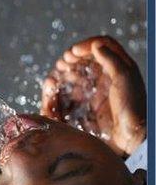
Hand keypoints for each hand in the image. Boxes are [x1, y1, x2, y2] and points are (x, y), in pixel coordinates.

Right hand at [41, 36, 145, 155]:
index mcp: (114, 70)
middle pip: (80, 63)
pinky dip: (53, 96)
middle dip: (68, 62)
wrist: (130, 140)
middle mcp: (102, 81)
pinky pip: (63, 101)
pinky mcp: (82, 112)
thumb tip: (95, 45)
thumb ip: (111, 58)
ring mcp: (90, 97)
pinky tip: (50, 92)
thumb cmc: (133, 108)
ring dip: (58, 78)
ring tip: (52, 81)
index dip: (85, 46)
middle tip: (62, 65)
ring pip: (69, 81)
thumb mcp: (125, 78)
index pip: (99, 48)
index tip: (73, 52)